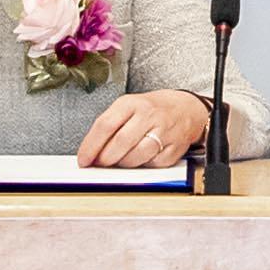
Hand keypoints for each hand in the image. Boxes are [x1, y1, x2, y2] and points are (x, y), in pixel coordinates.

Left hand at [78, 89, 212, 169]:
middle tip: (100, 164)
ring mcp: (164, 131)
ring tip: (120, 161)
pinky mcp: (175, 147)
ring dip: (124, 164)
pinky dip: (144, 166)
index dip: (91, 146)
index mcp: (131, 103)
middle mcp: (148, 115)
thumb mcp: (128, 107)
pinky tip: (142, 159)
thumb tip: (91, 152)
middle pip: (120, 143)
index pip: (105, 125)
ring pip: (136, 156)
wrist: (186, 108)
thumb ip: (110, 126)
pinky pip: (153, 164)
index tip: (84, 159)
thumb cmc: (152, 109)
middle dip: (106, 159)